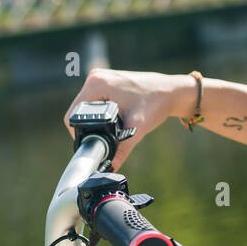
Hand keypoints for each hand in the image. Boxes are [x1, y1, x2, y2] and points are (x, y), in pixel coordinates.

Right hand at [63, 68, 190, 171]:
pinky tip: (116, 119)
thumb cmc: (157, 103)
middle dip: (89, 128)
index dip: (79, 134)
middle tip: (106, 138)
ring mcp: (102, 77)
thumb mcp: (137, 128)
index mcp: (97, 84)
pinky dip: (102, 113)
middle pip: (78, 112)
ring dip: (95, 121)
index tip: (94, 144)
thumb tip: (109, 168)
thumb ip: (121, 150)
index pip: (72, 116)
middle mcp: (96, 77)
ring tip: (114, 127)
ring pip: (86, 108)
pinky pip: (95, 102)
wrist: (173, 91)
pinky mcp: (108, 81)